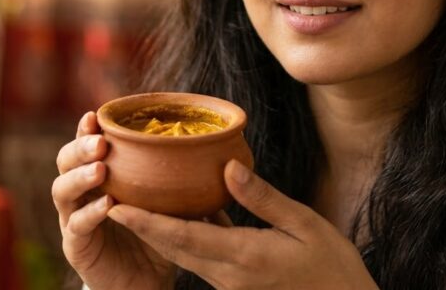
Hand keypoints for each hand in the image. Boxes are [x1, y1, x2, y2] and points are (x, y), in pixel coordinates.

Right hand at [53, 112, 176, 289]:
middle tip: (100, 142)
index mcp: (98, 177)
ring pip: (61, 190)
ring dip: (80, 177)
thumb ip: (178, 179)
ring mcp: (73, 220)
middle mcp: (80, 194)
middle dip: (79, 148)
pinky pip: (76, 226)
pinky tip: (107, 205)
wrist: (147, 282)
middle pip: (64, 161)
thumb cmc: (155, 236)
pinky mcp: (77, 247)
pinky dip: (89, 213)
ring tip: (101, 169)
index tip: (96, 115)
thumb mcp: (167, 203)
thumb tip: (215, 152)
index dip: (86, 129)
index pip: (85, 146)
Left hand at [106, 160, 378, 289]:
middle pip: (173, 248)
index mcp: (244, 255)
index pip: (184, 237)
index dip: (147, 222)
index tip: (117, 205)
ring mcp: (230, 285)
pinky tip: (180, 218)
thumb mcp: (305, 225)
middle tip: (111, 199)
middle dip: (140, 226)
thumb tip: (228, 167)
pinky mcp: (236, 287)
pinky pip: (200, 260)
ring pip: (183, 256)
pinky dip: (182, 240)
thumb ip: (263, 198)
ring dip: (156, 234)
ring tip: (133, 205)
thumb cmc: (334, 268)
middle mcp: (229, 274)